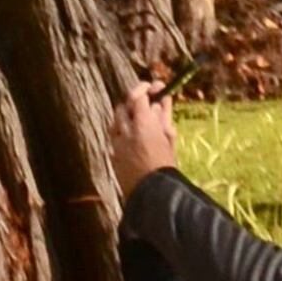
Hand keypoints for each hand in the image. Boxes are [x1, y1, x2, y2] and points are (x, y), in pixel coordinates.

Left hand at [109, 79, 176, 194]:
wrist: (153, 195)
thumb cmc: (166, 166)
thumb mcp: (169, 139)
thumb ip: (163, 118)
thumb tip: (161, 101)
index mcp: (142, 125)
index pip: (138, 97)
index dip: (145, 88)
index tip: (153, 86)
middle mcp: (125, 131)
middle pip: (123, 106)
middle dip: (134, 101)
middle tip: (146, 102)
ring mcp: (116, 143)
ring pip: (116, 121)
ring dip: (126, 117)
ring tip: (140, 121)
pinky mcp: (112, 155)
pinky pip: (114, 138)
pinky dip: (123, 134)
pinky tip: (134, 140)